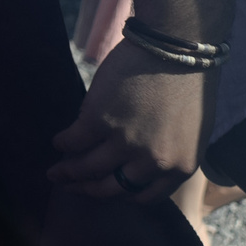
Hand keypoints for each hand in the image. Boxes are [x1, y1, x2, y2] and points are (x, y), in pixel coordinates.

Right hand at [50, 46, 209, 202]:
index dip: (121, 194)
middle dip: (87, 189)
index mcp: (179, 167)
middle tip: (72, 187)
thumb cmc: (189, 83)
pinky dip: (62, 143)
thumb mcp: (190, 131)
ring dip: (67, 172)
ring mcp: (124, 142)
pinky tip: (58, 141)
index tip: (107, 189)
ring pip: (87, 168)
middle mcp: (152, 162)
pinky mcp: (98, 119)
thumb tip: (139, 159)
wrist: (177, 48)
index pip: (144, 196)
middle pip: (111, 187)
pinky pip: (73, 140)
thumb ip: (168, 151)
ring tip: (55, 172)